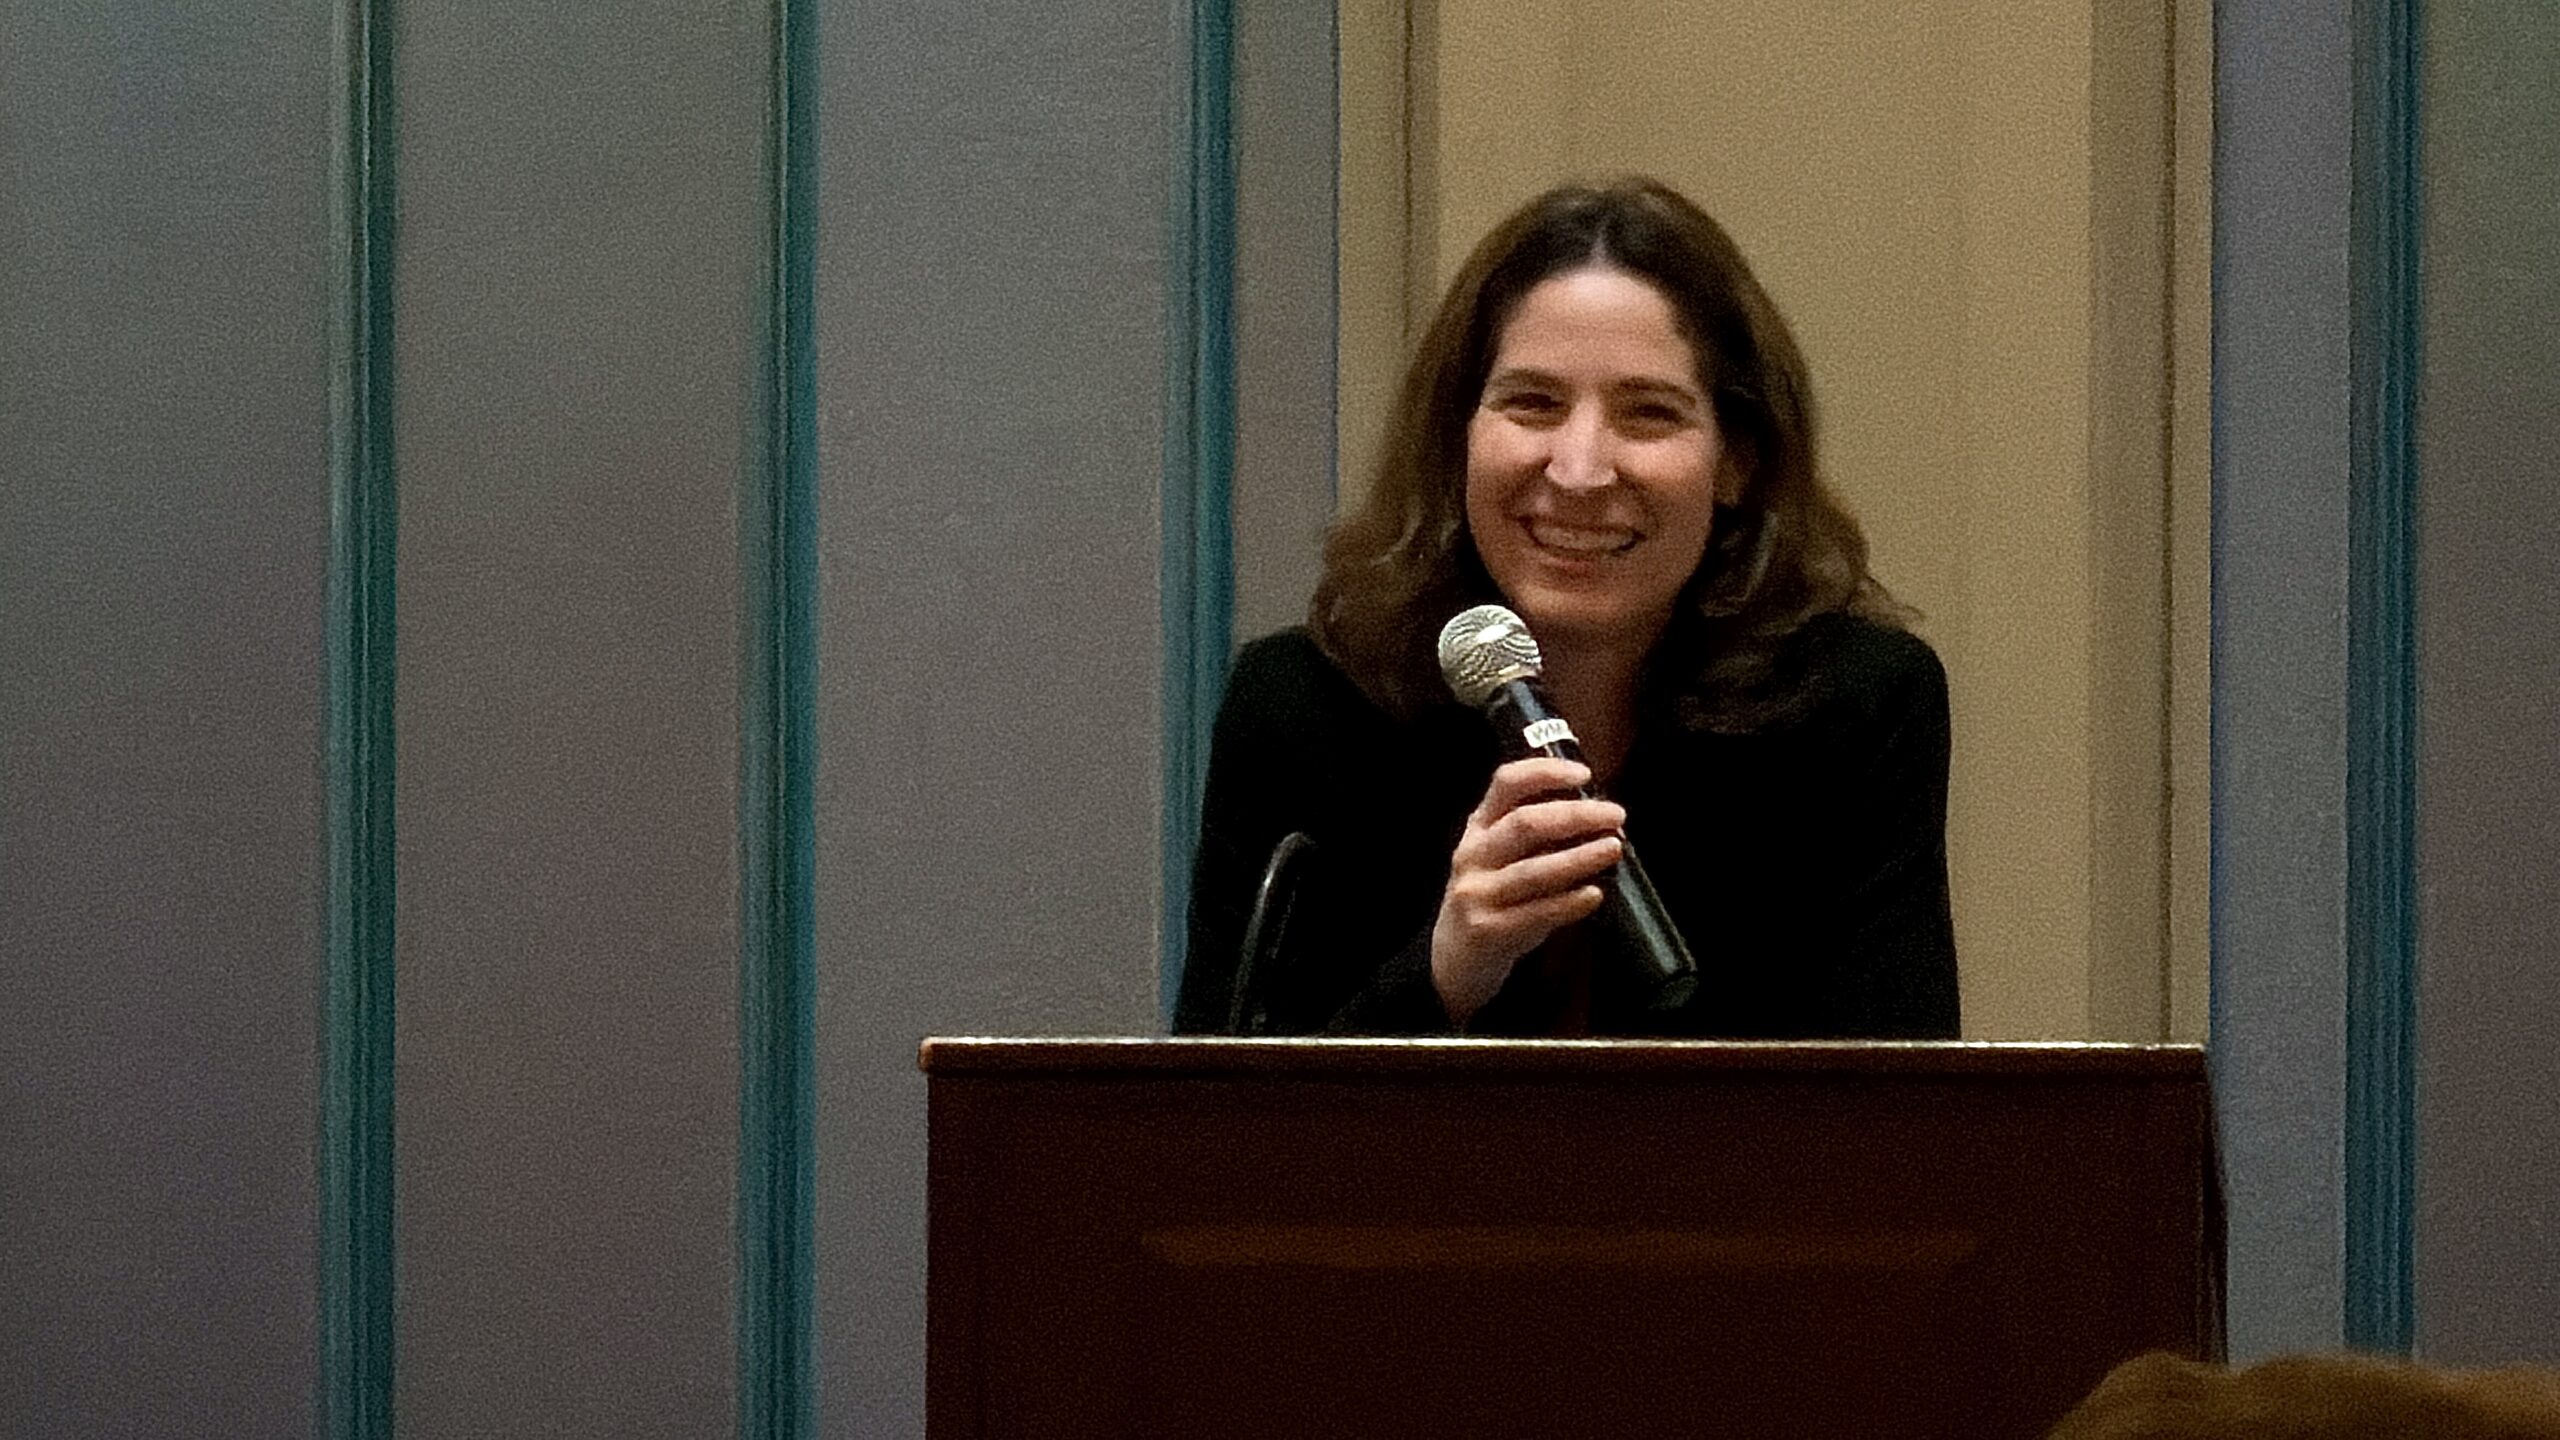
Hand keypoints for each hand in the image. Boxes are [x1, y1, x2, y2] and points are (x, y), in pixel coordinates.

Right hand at [1430, 757, 1625, 1024]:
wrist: (1454, 959)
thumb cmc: (1493, 898)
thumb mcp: (1501, 857)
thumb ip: (1538, 835)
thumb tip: (1598, 817)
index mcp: (1479, 827)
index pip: (1506, 783)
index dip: (1545, 773)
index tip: (1585, 774)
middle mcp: (1473, 854)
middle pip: (1524, 824)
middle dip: (1576, 816)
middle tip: (1615, 816)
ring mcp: (1477, 893)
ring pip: (1533, 870)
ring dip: (1579, 857)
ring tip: (1613, 849)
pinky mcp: (1487, 930)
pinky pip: (1536, 913)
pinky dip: (1569, 903)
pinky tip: (1594, 894)